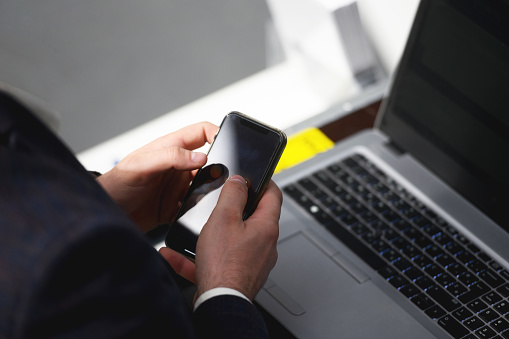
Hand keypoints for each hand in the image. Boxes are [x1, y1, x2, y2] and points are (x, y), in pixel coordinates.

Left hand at [97, 122, 217, 231]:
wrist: (106, 215)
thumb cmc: (116, 185)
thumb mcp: (141, 166)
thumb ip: (170, 157)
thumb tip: (200, 157)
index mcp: (170, 148)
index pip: (202, 132)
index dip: (218, 133)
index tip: (230, 144)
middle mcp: (177, 166)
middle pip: (210, 160)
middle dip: (221, 167)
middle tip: (226, 178)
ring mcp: (178, 186)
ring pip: (207, 185)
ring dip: (212, 192)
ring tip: (213, 199)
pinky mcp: (176, 206)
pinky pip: (197, 207)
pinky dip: (201, 210)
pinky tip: (200, 214)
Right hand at [160, 176, 281, 301]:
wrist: (219, 303)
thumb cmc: (224, 265)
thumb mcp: (224, 218)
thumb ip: (232, 195)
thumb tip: (239, 181)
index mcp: (266, 227)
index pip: (273, 195)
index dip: (263, 181)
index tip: (253, 176)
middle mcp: (264, 245)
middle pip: (253, 217)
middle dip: (234, 208)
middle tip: (220, 201)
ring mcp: (252, 262)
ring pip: (232, 240)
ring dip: (211, 234)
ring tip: (195, 230)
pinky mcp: (238, 276)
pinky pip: (217, 260)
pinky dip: (198, 256)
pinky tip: (176, 255)